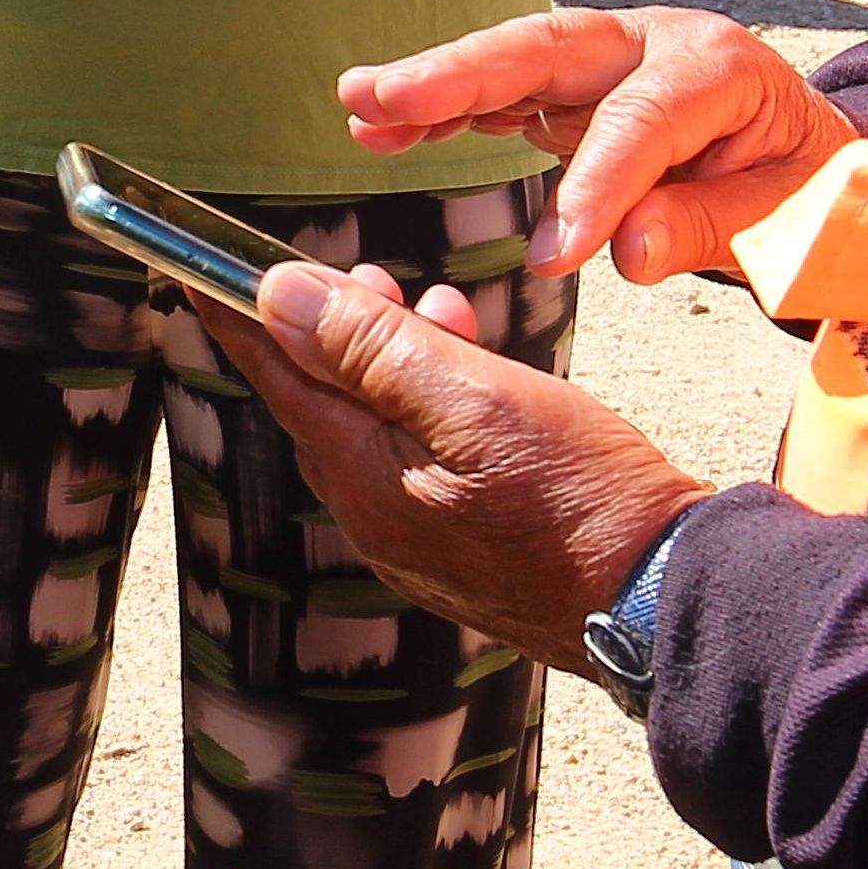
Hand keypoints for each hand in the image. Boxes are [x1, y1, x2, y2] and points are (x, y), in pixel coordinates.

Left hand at [213, 259, 708, 674]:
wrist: (666, 599)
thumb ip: (374, 350)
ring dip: (396, 361)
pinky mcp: (465, 551)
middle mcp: (378, 518)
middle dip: (336, 330)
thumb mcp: (478, 399)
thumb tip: (280, 299)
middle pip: (327, 404)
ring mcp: (421, 542)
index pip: (281, 379)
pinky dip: (432, 407)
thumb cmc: (585, 498)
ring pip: (379, 430)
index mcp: (366, 479)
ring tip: (436, 309)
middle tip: (362, 273)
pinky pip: (420, 462)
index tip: (201, 269)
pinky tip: (476, 378)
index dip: (242, 316)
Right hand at [343, 6, 857, 278]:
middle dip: (465, 74)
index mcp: (717, 66)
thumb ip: (707, 225)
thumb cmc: (809, 191)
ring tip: (359, 105)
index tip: (551, 258)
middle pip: (551, 48)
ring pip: (513, 62)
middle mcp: (653, 44)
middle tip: (389, 99)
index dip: (594, 186)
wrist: (822, 164)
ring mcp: (608, 61)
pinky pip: (504, 95)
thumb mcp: (786, 218)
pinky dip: (444, 111)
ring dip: (434, 84)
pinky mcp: (574, 91)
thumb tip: (627, 250)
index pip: (642, 121)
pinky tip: (382, 128)